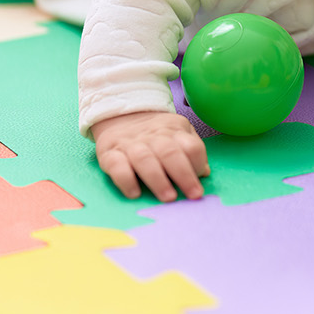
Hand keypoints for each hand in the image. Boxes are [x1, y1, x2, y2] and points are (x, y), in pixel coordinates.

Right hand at [93, 110, 210, 201]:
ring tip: (169, 198)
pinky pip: (116, 166)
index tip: (201, 179)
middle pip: (169, 152)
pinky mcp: (109, 154)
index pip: (190, 145)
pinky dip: (126, 180)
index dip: (198, 163)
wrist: (119, 115)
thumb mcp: (177, 133)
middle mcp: (152, 136)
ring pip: (144, 159)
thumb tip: (205, 172)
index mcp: (173, 130)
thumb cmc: (155, 134)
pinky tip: (135, 193)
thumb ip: (192, 151)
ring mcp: (130, 144)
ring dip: (158, 180)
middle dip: (183, 175)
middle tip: (193, 194)